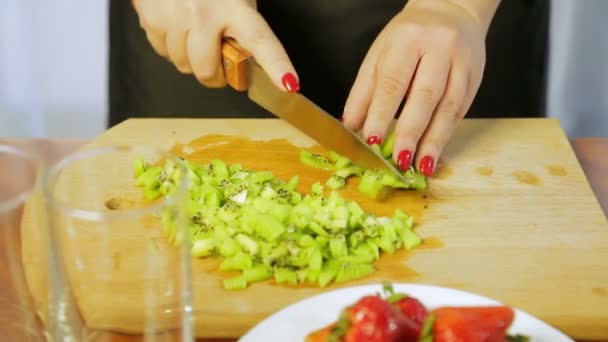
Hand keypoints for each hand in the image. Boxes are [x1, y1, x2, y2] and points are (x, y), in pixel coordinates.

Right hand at [131, 0, 299, 90]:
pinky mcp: (151, 17)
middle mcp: (204, 12)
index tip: (288, 84)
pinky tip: (176, 25)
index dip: (276, 65)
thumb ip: (244, 27)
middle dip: (213, 74)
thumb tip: (252, 62)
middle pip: (207, 70)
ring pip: (182, 64)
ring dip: (190, 58)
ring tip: (195, 33)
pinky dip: (169, 45)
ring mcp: (175, 16)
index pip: (260, 40)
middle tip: (218, 59)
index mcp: (235, 7)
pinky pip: (161, 51)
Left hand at [342, 0, 498, 175]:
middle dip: (410, 131)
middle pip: (425, 95)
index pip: (393, 81)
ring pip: (449, 106)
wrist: (452, 10)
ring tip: (420, 165)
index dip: (381, 114)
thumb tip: (350, 127)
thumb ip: (364, 92)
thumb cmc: (408, 36)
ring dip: (433, 140)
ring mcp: (462, 62)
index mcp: (408, 38)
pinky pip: (462, 110)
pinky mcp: (476, 76)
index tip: (371, 140)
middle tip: (398, 160)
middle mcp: (439, 48)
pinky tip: (435, 152)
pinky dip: (447, 134)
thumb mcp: (379, 54)